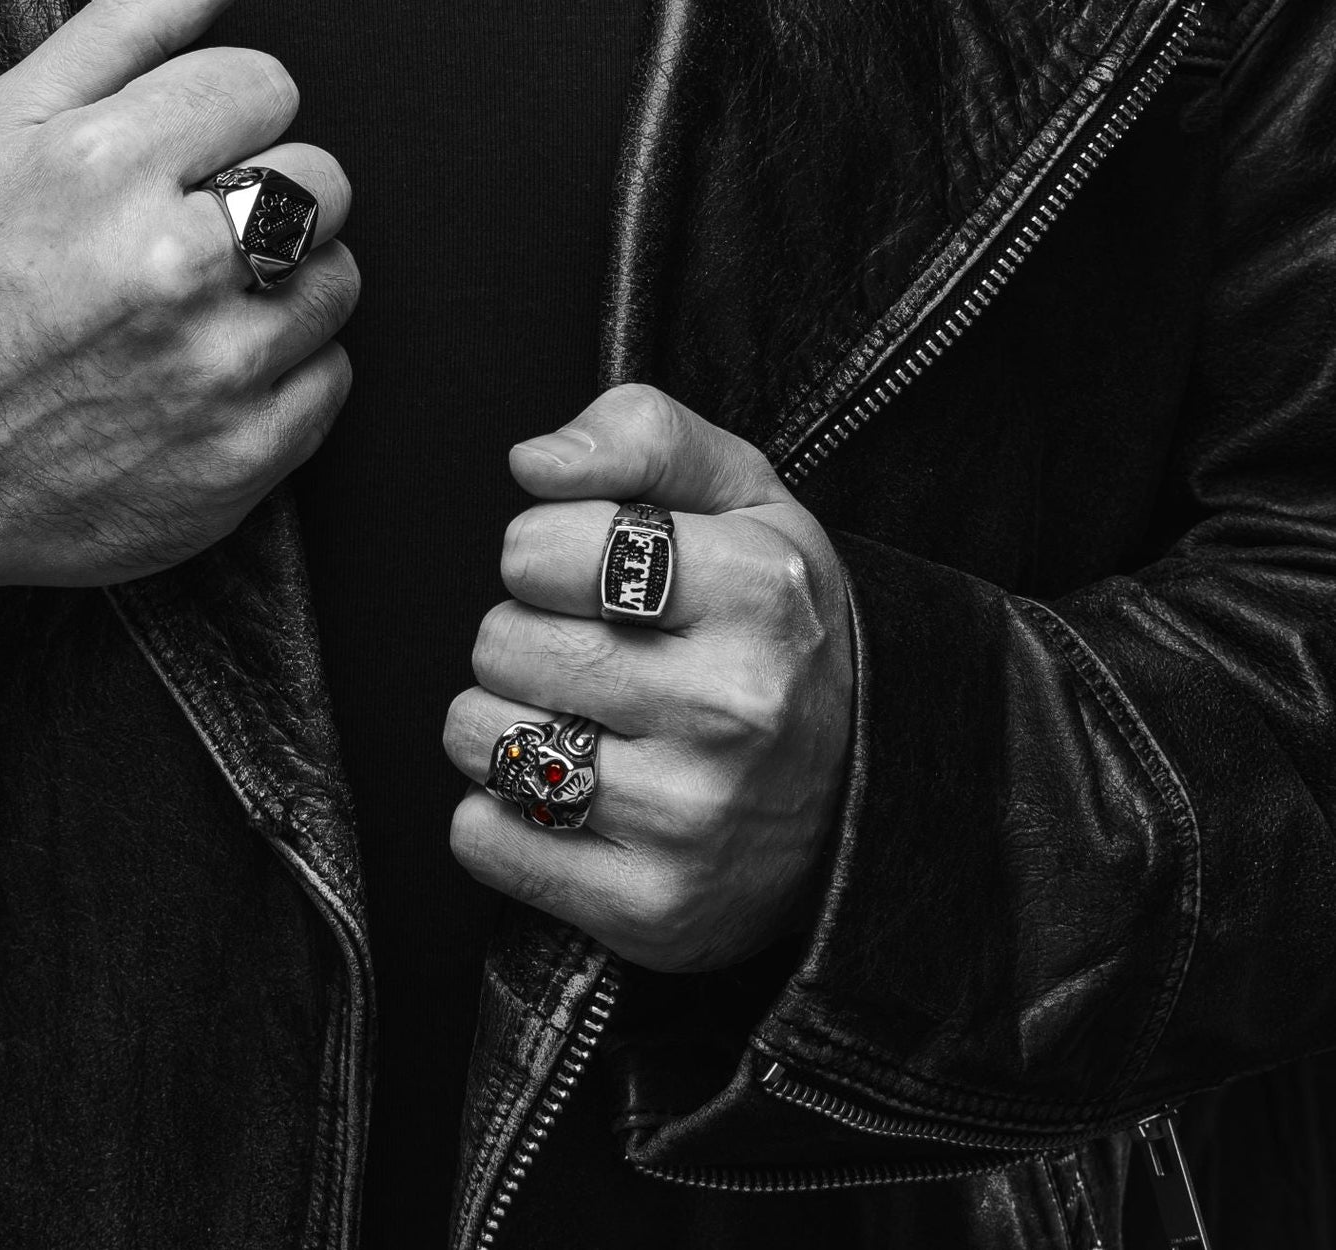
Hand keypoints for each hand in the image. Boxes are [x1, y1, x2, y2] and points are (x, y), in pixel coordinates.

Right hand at [0, 0, 356, 621]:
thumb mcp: (8, 123)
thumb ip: (134, 18)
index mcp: (107, 162)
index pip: (269, 85)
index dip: (223, 120)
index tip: (174, 164)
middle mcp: (169, 264)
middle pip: (325, 179)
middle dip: (268, 196)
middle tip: (187, 236)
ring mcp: (211, 370)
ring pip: (340, 279)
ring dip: (284, 287)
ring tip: (195, 310)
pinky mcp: (241, 457)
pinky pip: (334, 378)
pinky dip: (286, 376)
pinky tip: (205, 377)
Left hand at [444, 384, 852, 972]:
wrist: (867, 793)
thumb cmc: (772, 623)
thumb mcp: (741, 495)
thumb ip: (641, 434)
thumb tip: (534, 461)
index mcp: (758, 589)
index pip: (537, 547)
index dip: (545, 554)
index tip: (593, 579)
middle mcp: (734, 708)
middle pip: (498, 641)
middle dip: (525, 637)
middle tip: (595, 656)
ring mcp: (694, 818)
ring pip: (477, 737)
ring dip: (501, 723)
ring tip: (580, 721)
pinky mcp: (651, 910)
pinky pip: (481, 836)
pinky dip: (501, 815)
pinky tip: (574, 798)